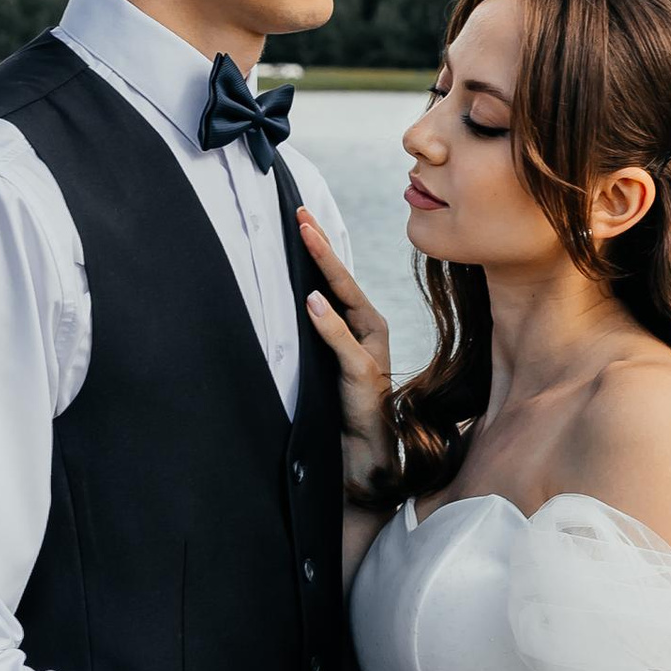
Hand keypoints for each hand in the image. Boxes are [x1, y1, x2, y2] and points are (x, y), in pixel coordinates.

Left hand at [296, 208, 394, 506]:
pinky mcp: (364, 378)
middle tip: (301, 213)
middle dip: (322, 245)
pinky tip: (314, 301)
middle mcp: (369, 333)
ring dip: (328, 269)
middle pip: (344, 281)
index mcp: (359, 326)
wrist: (362, 457)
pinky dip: (330, 324)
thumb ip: (317, 335)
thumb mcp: (321, 365)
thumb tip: (302, 299)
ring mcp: (370, 354)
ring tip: (308, 238)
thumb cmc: (341, 411)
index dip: (319, 248)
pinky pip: (345, 346)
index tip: (301, 216)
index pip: (336, 280)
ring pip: (349, 302)